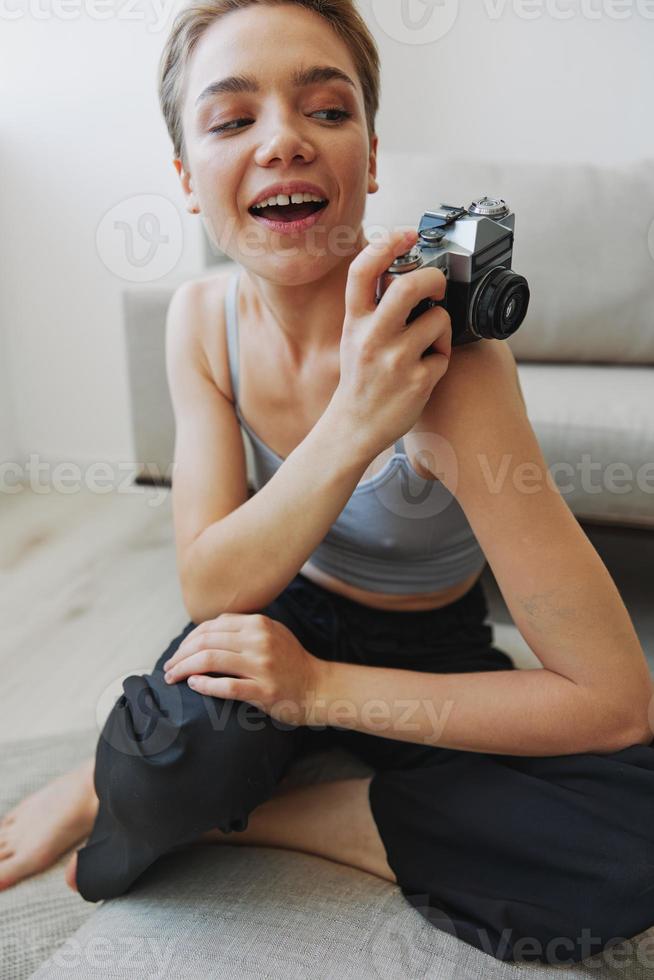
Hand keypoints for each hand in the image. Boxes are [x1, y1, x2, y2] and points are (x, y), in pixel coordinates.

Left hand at [162, 613, 325, 725]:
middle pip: (206, 642)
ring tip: (173, 677)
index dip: (188, 639)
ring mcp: (262, 666)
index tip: (177, 653)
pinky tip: (193, 685)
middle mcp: (259, 640)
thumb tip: (205, 631)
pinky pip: (227, 686)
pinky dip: (205, 685)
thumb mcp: (270, 634)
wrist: (318, 687)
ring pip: (211, 661)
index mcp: (258, 624)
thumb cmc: (290, 662)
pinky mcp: (264, 691)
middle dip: (180, 655)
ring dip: (185, 669)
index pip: (212, 626)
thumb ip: (243, 628)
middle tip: (168, 668)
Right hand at [333, 227, 451, 460]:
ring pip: (438, 318)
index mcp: (354, 321)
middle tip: (436, 286)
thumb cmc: (361, 376)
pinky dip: (440, 357)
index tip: (407, 234)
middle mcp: (372, 337)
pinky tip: (424, 370)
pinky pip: (444, 353)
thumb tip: (404, 267)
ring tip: (427, 343)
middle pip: (410, 285)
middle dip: (433, 278)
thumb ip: (373, 305)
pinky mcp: (417, 381)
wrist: (355, 426)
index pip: (363, 270)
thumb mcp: (354, 335)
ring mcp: (395, 360)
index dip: (387, 243)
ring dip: (440, 327)